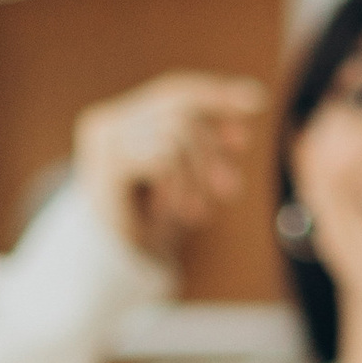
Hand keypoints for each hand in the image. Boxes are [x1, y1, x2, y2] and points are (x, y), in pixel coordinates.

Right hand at [74, 72, 270, 266]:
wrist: (109, 271)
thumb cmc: (147, 223)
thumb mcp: (184, 174)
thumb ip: (208, 138)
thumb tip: (252, 101)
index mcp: (118, 118)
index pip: (175, 90)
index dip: (217, 94)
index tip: (258, 102)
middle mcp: (105, 123)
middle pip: (180, 106)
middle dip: (213, 145)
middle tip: (231, 190)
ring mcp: (103, 143)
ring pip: (178, 132)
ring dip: (199, 176)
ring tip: (197, 212)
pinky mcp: (107, 166)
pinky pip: (166, 158)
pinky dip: (181, 186)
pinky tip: (176, 211)